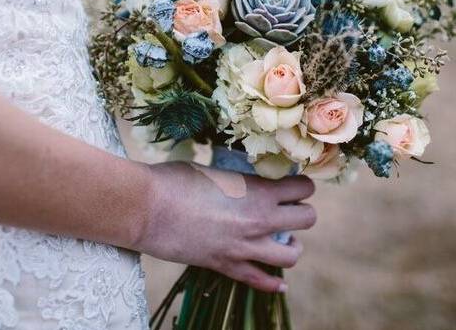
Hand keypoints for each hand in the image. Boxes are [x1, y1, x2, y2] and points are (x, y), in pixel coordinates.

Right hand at [134, 161, 316, 292]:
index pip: (304, 188)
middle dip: (301, 212)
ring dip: (292, 247)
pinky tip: (278, 282)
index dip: (301, 185)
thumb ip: (237, 181)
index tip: (292, 185)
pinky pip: (261, 282)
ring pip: (292, 255)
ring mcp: (245, 247)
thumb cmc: (175, 180)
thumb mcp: (215, 171)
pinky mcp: (227, 266)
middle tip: (288, 209)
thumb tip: (243, 181)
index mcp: (258, 191)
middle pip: (308, 219)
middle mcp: (260, 220)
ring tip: (283, 241)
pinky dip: (273, 283)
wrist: (147, 208)